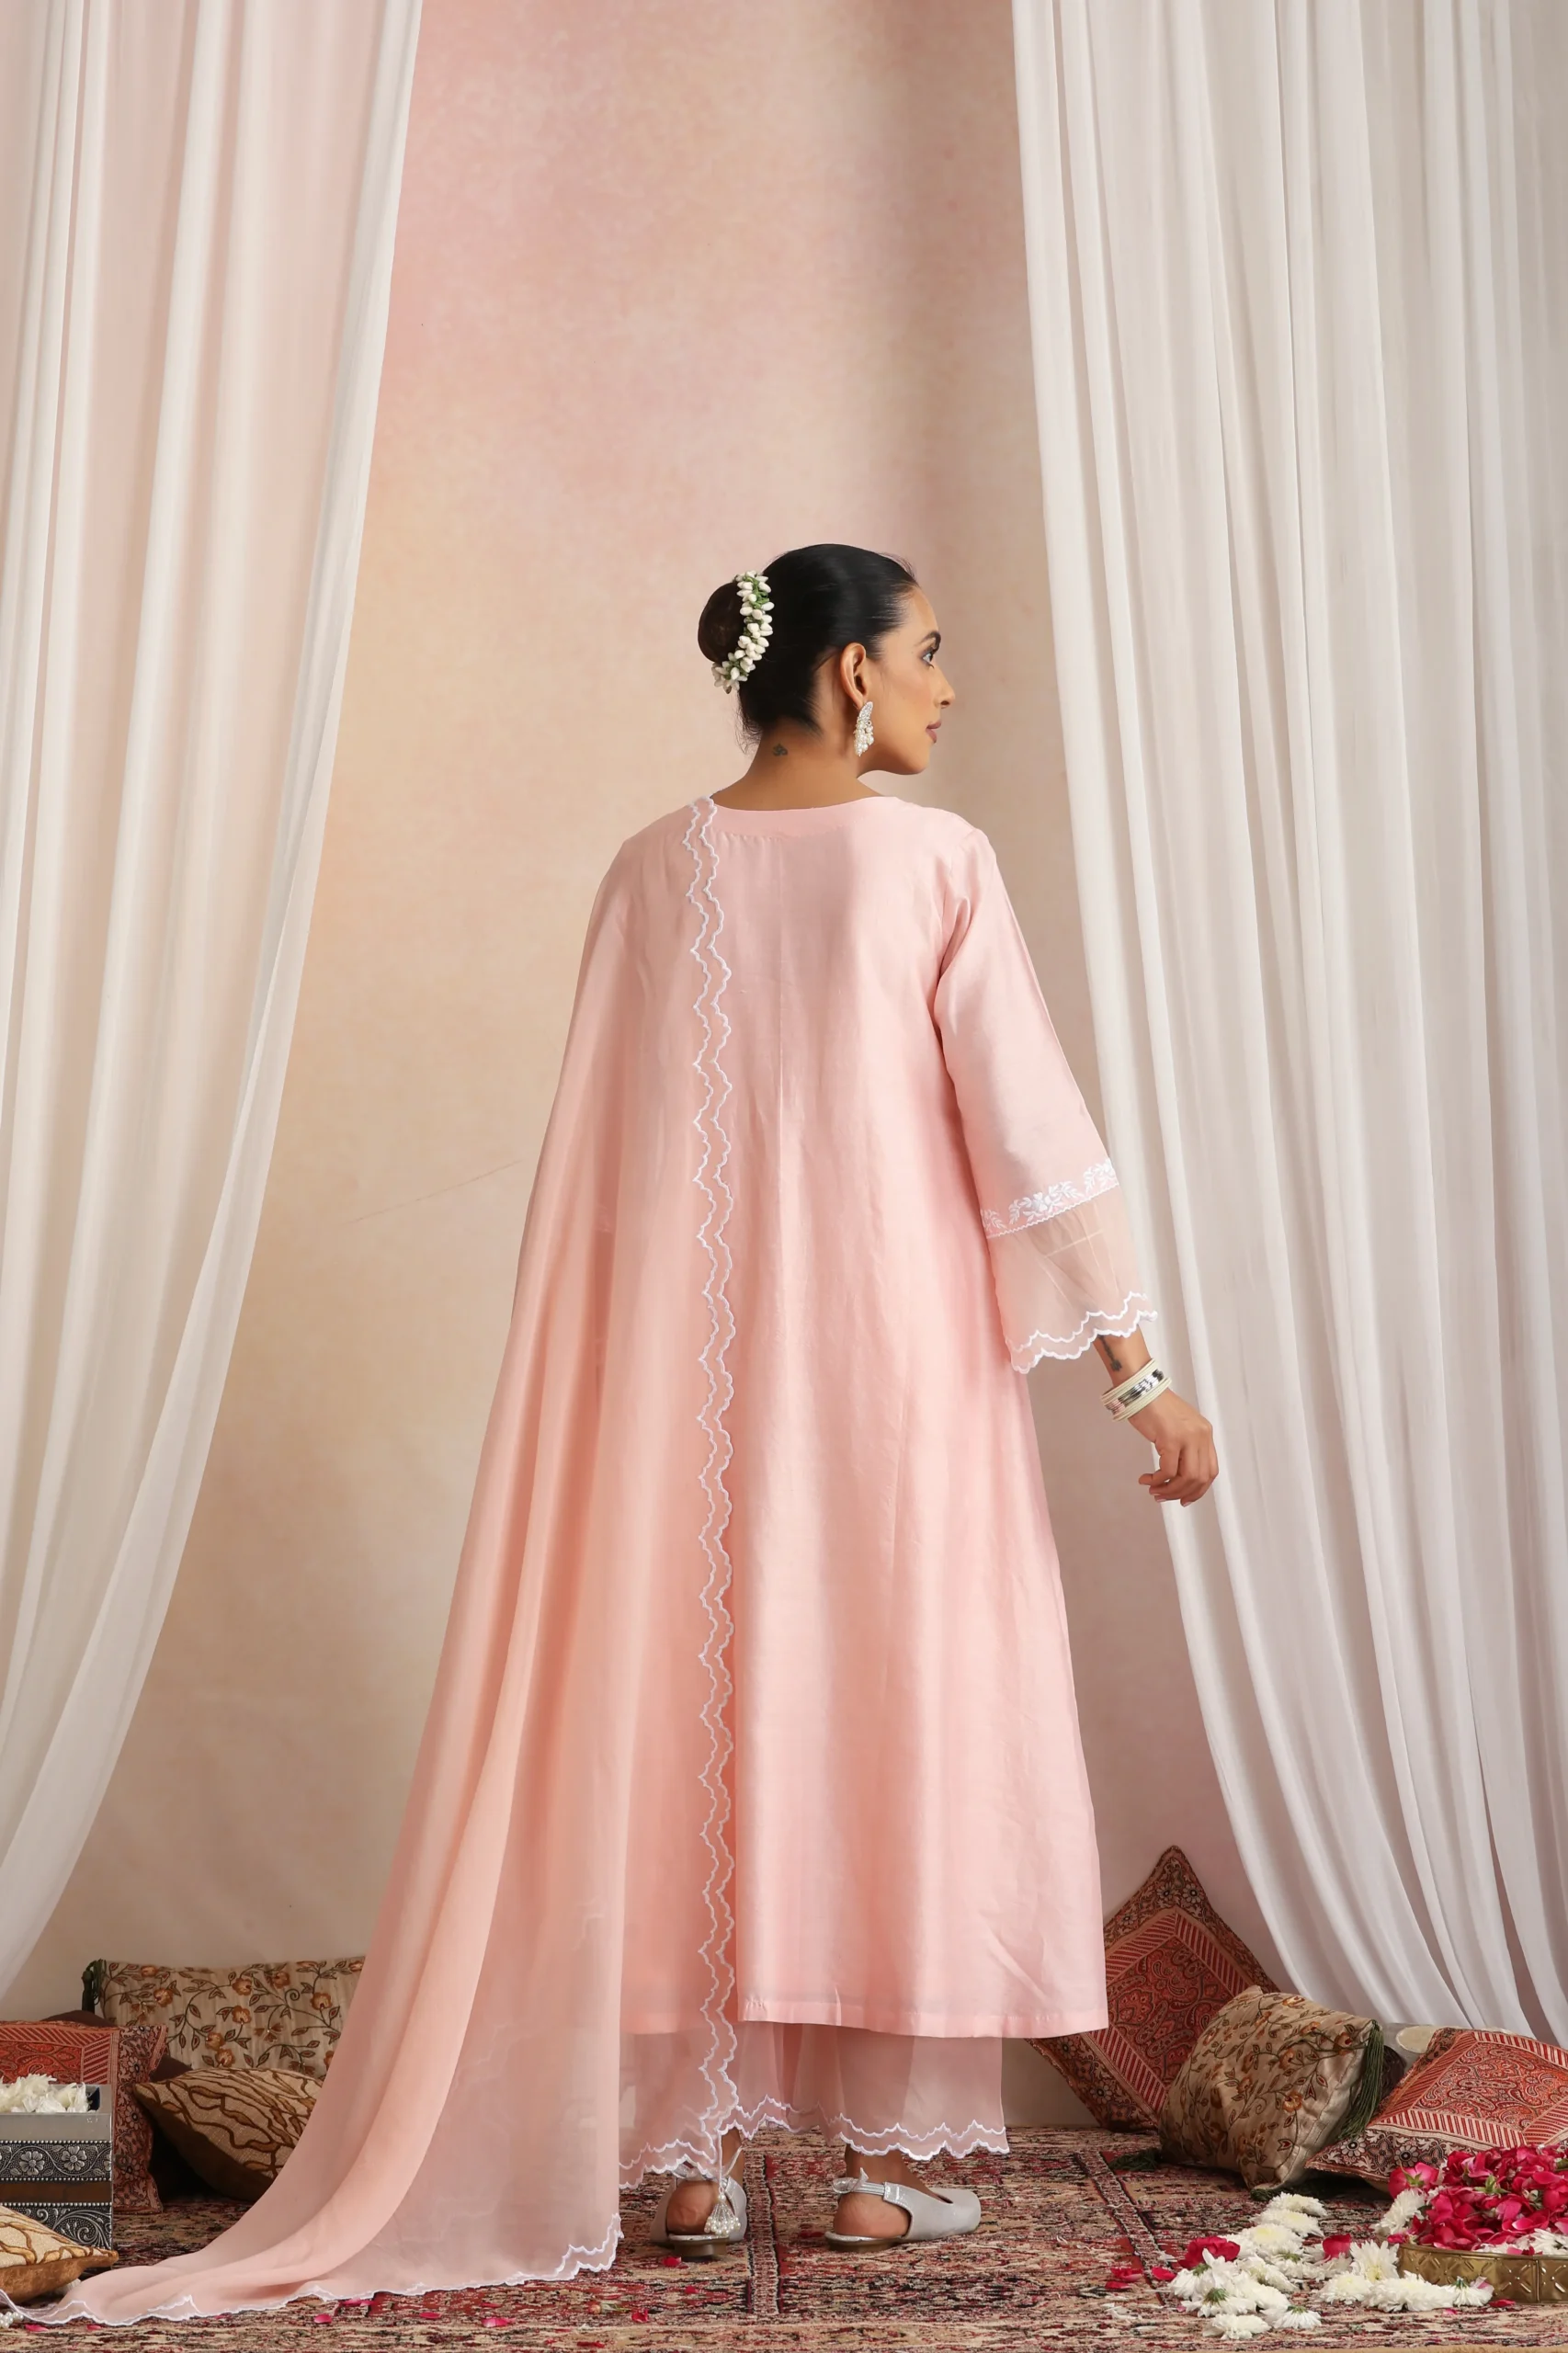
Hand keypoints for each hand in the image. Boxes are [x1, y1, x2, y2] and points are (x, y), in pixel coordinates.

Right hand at [1127, 1389, 1216, 1505]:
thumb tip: (1179, 1474)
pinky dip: (1157, 1480)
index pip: (1211, 1471)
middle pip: (1200, 1478)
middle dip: (1181, 1493)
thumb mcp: (1179, 1426)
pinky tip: (1147, 1479)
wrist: (1141, 1389)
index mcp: (1205, 1433)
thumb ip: (1185, 1446)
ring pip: (1186, 1478)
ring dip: (1168, 1489)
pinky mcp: (1171, 1439)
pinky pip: (1168, 1470)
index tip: (1184, 1499)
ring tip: (1153, 1490)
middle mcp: (1201, 1435)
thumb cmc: (1155, 1407)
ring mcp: (1188, 1437)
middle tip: (1164, 1497)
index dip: (1199, 1490)